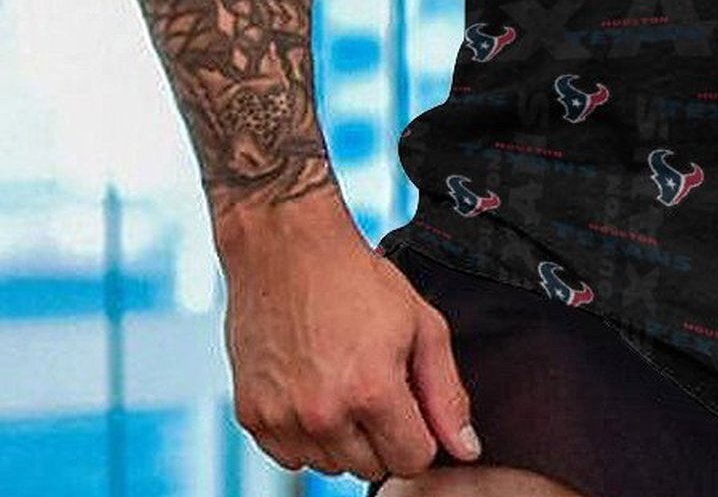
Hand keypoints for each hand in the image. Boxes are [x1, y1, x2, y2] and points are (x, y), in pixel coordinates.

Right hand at [217, 197, 481, 480]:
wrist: (289, 249)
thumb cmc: (355, 279)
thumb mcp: (422, 324)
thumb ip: (447, 394)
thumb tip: (466, 449)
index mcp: (372, 391)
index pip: (411, 460)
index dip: (419, 434)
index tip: (411, 405)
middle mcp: (324, 414)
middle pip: (370, 468)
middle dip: (382, 435)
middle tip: (374, 382)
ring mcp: (284, 419)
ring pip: (329, 467)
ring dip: (342, 437)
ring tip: (341, 380)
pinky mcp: (252, 417)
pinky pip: (290, 457)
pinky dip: (305, 434)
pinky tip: (312, 388)